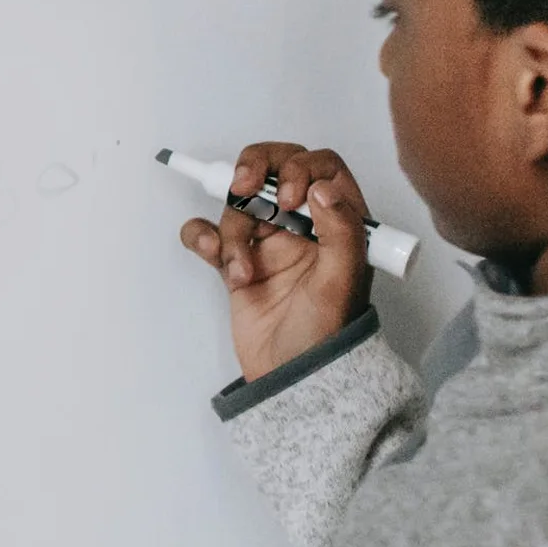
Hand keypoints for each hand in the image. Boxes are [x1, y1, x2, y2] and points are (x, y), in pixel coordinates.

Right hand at [178, 143, 374, 381]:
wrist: (291, 380)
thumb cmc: (326, 337)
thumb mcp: (344, 283)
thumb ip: (342, 230)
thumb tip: (323, 187)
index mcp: (338, 222)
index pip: (320, 166)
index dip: (298, 168)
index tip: (287, 198)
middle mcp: (304, 224)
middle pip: (274, 167)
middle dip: (254, 170)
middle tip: (243, 189)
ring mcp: (268, 241)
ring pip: (239, 202)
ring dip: (232, 229)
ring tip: (241, 272)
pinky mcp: (236, 261)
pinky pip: (209, 231)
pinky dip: (203, 237)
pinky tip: (217, 261)